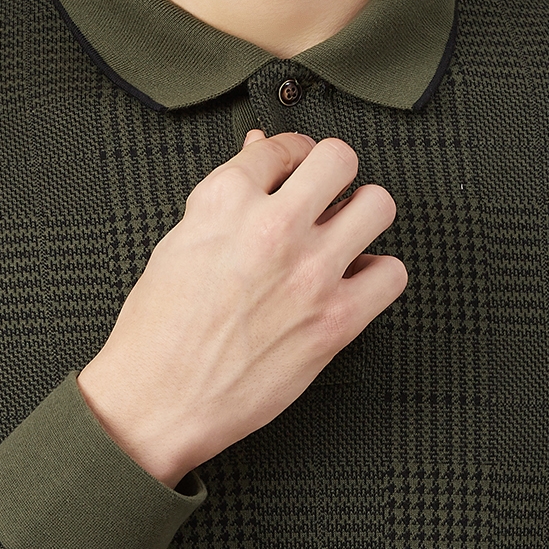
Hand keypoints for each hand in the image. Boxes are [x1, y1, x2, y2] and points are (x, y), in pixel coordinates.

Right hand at [77, 129, 407, 486]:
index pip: (281, 146)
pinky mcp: (335, 320)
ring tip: (346, 235)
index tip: (294, 170)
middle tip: (327, 195)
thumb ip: (226, 198)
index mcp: (224, 202)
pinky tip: (354, 284)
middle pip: (339, 160)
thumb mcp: (180, 243)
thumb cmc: (158, 332)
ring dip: (364, 217)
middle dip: (335, 174)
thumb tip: (258, 153)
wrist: (157, 401)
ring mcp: (309, 273)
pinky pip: (391, 274)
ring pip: (378, 206)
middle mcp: (271, 228)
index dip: (291, 157)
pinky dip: (378, 277)